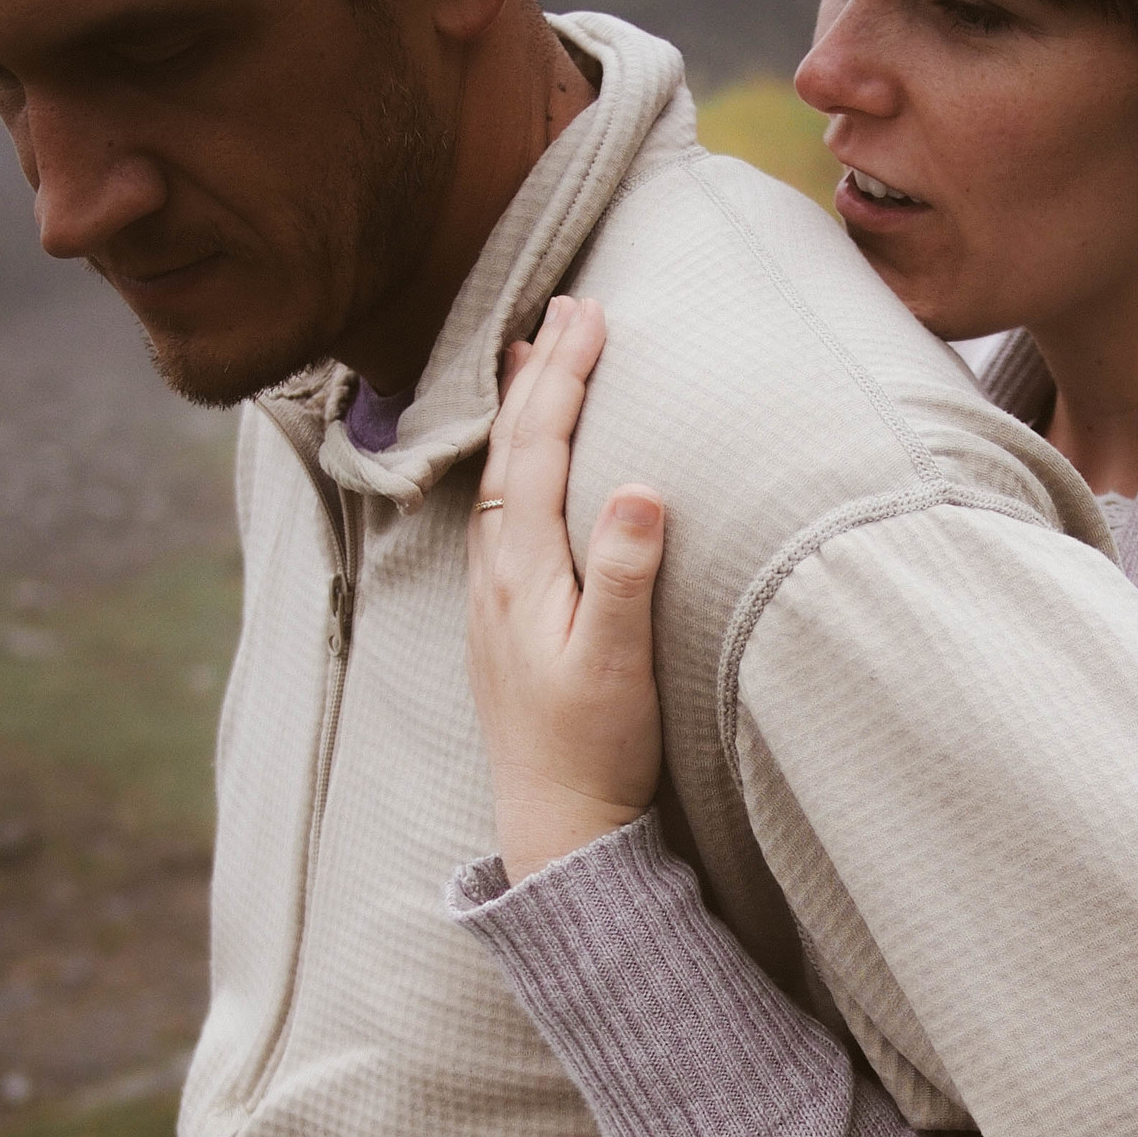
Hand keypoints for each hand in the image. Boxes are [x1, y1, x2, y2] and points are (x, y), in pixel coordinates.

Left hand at [466, 294, 668, 879]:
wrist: (556, 829)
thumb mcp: (620, 665)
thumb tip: (643, 486)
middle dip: (538, 373)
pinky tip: (523, 461)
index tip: (590, 315)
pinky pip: (502, 510)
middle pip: (510, 449)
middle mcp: (495, 574)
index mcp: (522, 572)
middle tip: (564, 307)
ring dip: (518, 410)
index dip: (563, 378)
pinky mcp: (506, 619)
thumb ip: (627, 575)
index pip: (538, 449)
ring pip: (499, 476)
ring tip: (529, 354)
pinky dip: (514, 461)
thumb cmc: (596, 751)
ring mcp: (495, 596)